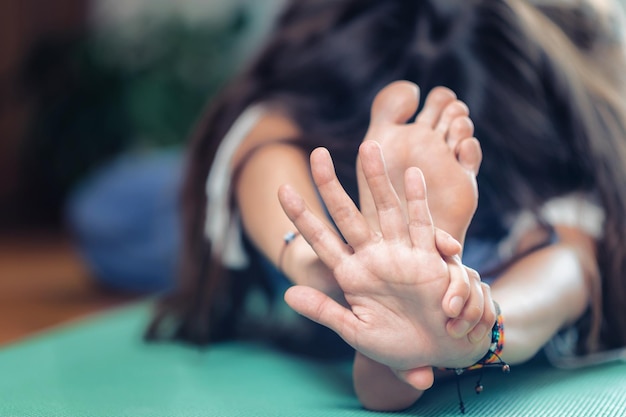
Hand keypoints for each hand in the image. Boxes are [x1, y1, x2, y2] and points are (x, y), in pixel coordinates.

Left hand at [278, 142, 492, 379]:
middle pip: (348, 214)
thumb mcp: (356, 332)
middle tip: (317, 154)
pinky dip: (418, 201)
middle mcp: (373, 258)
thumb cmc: (396, 347)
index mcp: (351, 275)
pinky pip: (423, 225)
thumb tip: (288, 295)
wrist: (436, 353)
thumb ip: (325, 312)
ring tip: (368, 146)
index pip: (321, 239)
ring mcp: (400, 254)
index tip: (283, 190)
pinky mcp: (428, 259)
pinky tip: (413, 175)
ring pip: (386, 209)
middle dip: (332, 185)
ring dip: (376, 180)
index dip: (302, 215)